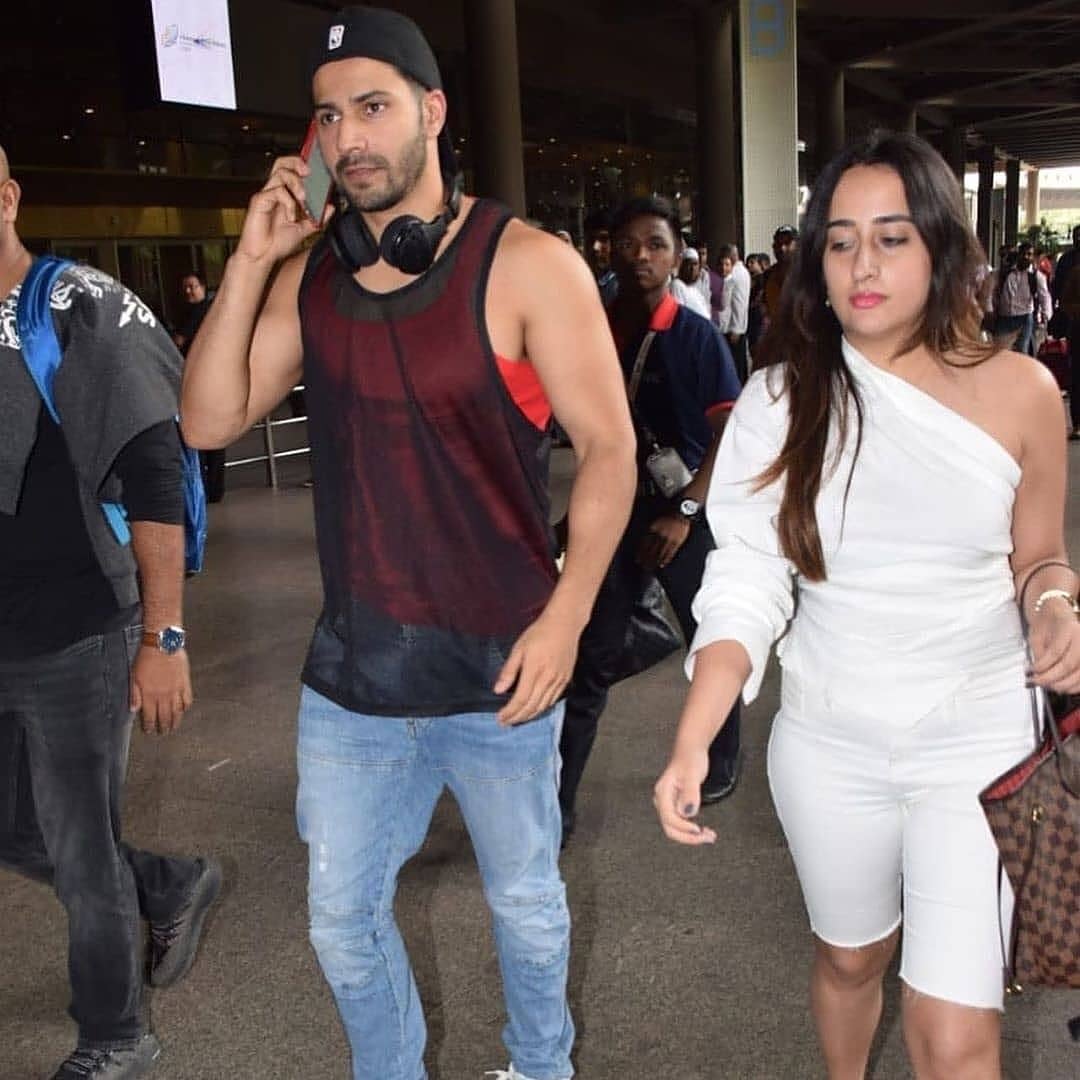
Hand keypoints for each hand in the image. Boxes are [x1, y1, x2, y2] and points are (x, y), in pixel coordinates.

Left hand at [131, 647, 192, 734]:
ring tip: (174, 726)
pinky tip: (184, 710)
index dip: (149, 725)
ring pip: (177, 711)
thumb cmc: (146, 657)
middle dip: (163, 726)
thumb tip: (133, 709)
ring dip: (175, 721)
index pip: (149, 716)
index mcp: (149, 694)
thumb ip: (134, 694)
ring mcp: (176, 690)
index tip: (150, 731)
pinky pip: (187, 699)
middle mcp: (163, 695)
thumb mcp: (134, 676)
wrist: (163, 644)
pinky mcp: (185, 683)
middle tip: (163, 732)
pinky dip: (186, 707)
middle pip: (165, 716)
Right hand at [235, 155, 322, 265]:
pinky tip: (291, 217)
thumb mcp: (303, 230)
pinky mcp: (259, 201)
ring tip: (304, 200)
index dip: (303, 165)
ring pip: (280, 173)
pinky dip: (288, 202)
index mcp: (284, 195)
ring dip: (297, 184)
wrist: (262, 257)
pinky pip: (276, 191)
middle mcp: (274, 191)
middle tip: (309, 173)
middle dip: (297, 163)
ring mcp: (266, 195)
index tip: (319, 171)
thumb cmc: (277, 243)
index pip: (291, 170)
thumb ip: (317, 218)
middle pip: (282, 163)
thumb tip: (331, 207)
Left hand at [494, 611, 579, 725]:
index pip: (520, 699)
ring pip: (543, 706)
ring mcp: (559, 681)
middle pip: (532, 707)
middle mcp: (548, 679)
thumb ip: (509, 671)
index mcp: (534, 671)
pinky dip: (542, 708)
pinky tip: (534, 709)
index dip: (509, 712)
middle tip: (506, 723)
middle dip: (517, 718)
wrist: (564, 625)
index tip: (500, 718)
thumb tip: (498, 690)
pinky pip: (553, 700)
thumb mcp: (519, 648)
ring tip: (517, 719)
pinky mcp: (566, 680)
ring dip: (529, 716)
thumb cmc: (539, 633)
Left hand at [636, 514, 690, 570]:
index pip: (645, 545)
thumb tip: (643, 539)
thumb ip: (650, 530)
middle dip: (647, 560)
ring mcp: (669, 539)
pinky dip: (666, 560)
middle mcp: (660, 535)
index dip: (641, 553)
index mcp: (653, 529)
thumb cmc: (667, 515)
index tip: (638, 560)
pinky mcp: (677, 542)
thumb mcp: (655, 520)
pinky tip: (662, 564)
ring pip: (660, 553)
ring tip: (651, 568)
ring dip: (655, 562)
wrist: (680, 512)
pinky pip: (670, 553)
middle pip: (652, 550)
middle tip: (643, 566)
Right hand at [653, 747, 716, 844]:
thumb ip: (690, 793)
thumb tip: (688, 813)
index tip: (698, 830)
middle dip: (688, 837)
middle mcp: (663, 800)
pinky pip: (682, 822)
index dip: (683, 827)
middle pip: (670, 827)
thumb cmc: (690, 758)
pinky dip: (692, 830)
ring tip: (709, 836)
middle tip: (707, 837)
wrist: (691, 751)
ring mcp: (669, 804)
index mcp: (663, 792)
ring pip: (676, 828)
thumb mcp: (692, 774)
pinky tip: (703, 831)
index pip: (669, 818)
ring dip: (691, 836)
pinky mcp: (676, 805)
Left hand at [1028, 601, 1079, 693]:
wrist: (1058, 615)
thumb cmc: (1046, 624)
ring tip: (1047, 685)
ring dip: (1062, 685)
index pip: (1056, 651)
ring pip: (1079, 674)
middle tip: (1037, 681)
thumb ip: (1039, 654)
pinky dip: (1074, 687)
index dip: (1042, 665)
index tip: (1031, 670)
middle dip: (1051, 678)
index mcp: (1068, 628)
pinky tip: (1061, 688)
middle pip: (1069, 665)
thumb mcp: (1037, 635)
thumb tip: (1039, 674)